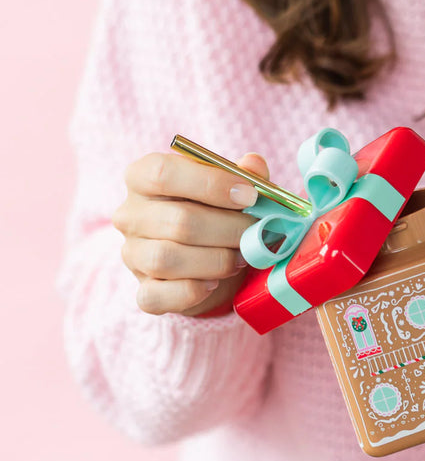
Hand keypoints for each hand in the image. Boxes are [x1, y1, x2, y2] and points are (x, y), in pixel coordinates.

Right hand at [112, 151, 267, 316]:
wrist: (210, 258)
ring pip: (167, 259)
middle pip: (177, 221)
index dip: (210, 183)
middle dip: (228, 229)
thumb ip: (245, 173)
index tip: (250, 195)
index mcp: (143, 177)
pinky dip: (191, 291)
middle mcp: (130, 214)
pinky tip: (214, 283)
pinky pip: (158, 296)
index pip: (162, 173)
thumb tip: (253, 164)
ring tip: (241, 257)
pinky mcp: (142, 290)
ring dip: (215, 260)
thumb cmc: (218, 211)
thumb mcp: (233, 186)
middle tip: (257, 232)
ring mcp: (132, 254)